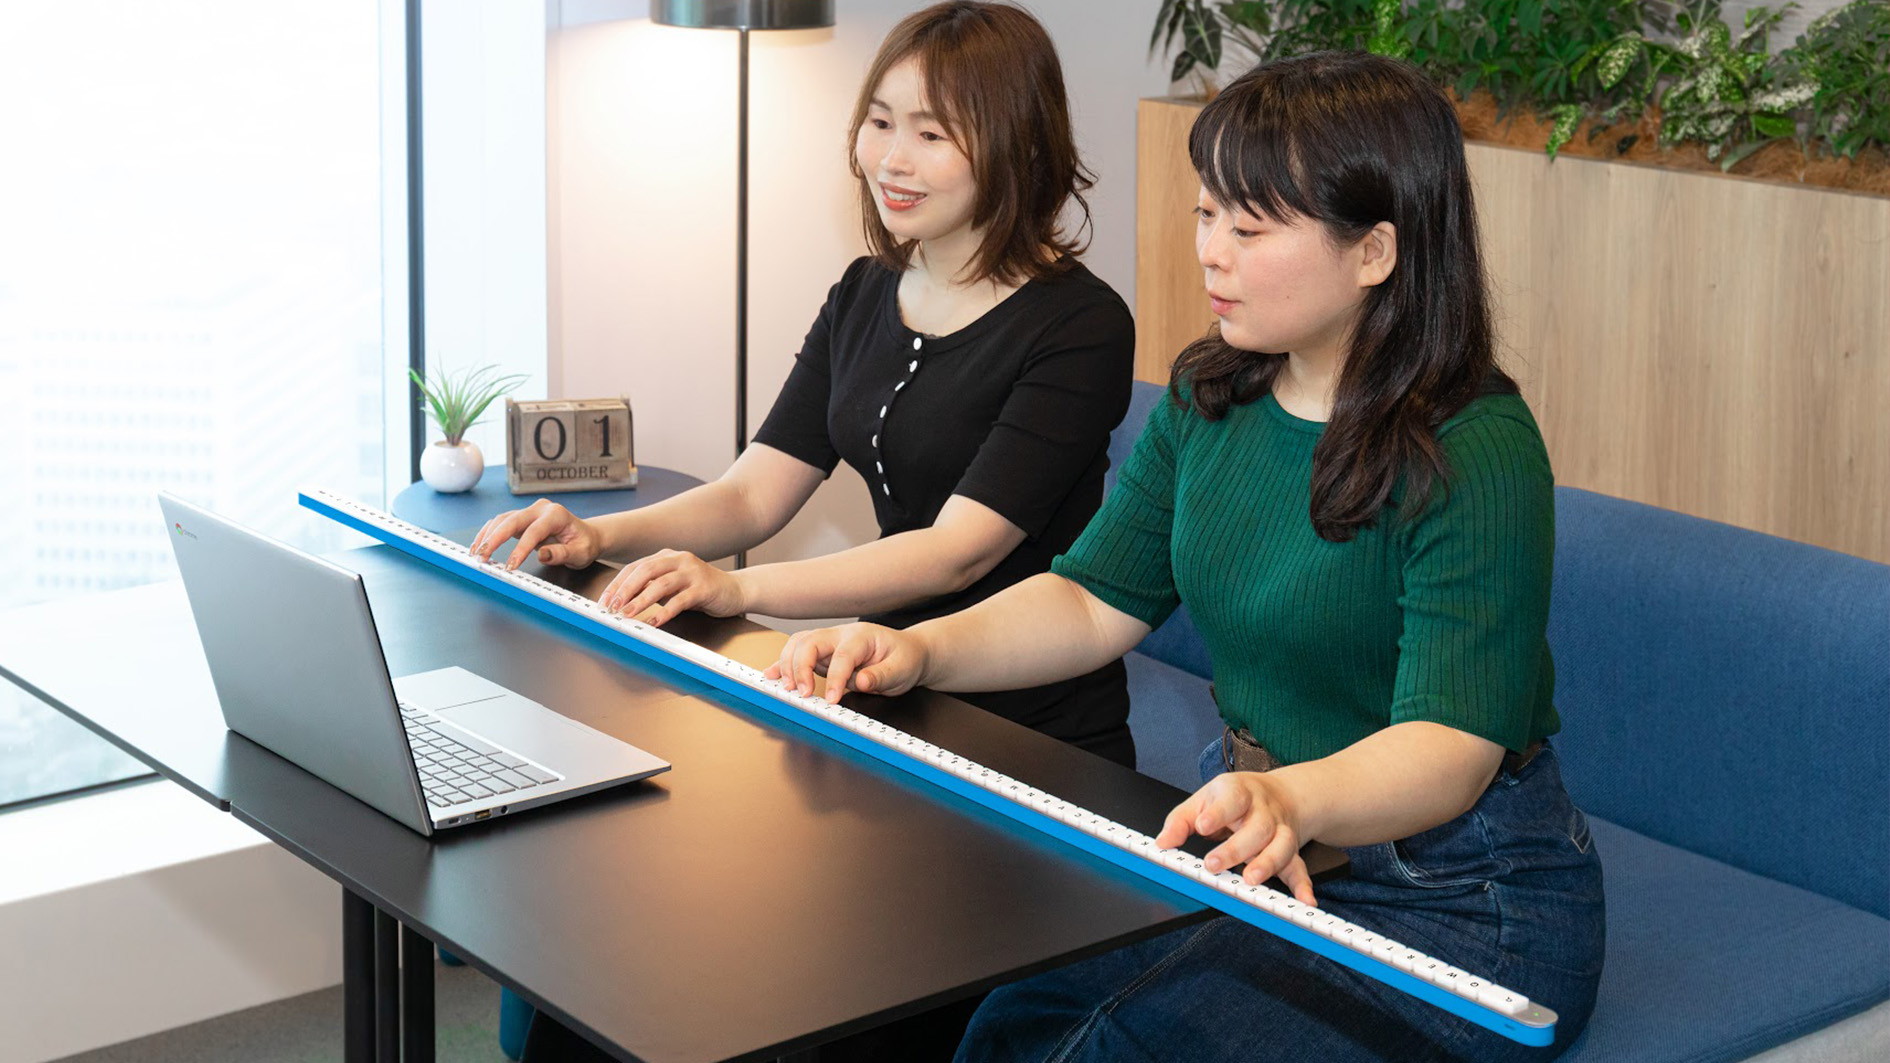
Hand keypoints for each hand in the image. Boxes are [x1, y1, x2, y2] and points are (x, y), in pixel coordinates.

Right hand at [470, 500, 603, 569]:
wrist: (585, 536)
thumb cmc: (584, 543)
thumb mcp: (580, 553)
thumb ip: (562, 554)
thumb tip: (542, 555)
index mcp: (557, 514)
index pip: (535, 531)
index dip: (521, 549)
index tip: (510, 566)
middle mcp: (541, 509)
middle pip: (512, 520)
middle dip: (495, 539)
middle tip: (482, 557)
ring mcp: (530, 512)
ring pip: (503, 520)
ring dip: (487, 536)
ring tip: (476, 554)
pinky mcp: (521, 519)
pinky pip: (501, 523)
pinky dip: (489, 533)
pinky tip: (479, 545)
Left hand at [598, 549, 746, 625]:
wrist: (735, 591)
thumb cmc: (701, 589)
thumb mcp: (673, 585)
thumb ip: (652, 588)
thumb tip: (623, 602)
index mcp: (667, 557)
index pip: (635, 567)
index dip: (617, 584)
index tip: (604, 601)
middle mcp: (679, 560)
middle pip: (645, 571)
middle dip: (625, 590)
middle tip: (612, 607)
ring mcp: (692, 572)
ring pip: (660, 584)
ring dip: (640, 601)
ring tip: (627, 615)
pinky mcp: (703, 588)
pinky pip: (680, 600)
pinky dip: (664, 612)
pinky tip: (654, 622)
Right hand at [763, 622, 927, 701]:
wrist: (907, 651)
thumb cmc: (905, 658)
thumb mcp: (903, 669)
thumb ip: (882, 675)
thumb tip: (862, 682)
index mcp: (862, 636)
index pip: (843, 655)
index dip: (835, 678)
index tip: (832, 700)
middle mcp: (841, 635)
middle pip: (811, 642)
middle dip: (801, 667)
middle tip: (803, 694)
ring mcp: (829, 643)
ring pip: (799, 644)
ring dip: (788, 665)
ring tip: (785, 688)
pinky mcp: (822, 654)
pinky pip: (797, 653)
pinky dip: (782, 665)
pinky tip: (770, 676)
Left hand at [1155, 771, 1316, 905]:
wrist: (1280, 794)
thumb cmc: (1235, 798)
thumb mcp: (1204, 799)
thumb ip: (1181, 820)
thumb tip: (1163, 843)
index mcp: (1239, 793)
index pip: (1230, 800)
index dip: (1217, 813)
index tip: (1202, 826)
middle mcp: (1263, 811)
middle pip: (1256, 828)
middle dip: (1236, 848)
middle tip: (1214, 864)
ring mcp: (1280, 830)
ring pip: (1281, 846)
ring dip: (1268, 863)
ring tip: (1251, 879)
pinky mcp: (1291, 850)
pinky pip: (1299, 867)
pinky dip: (1303, 884)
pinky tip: (1305, 900)